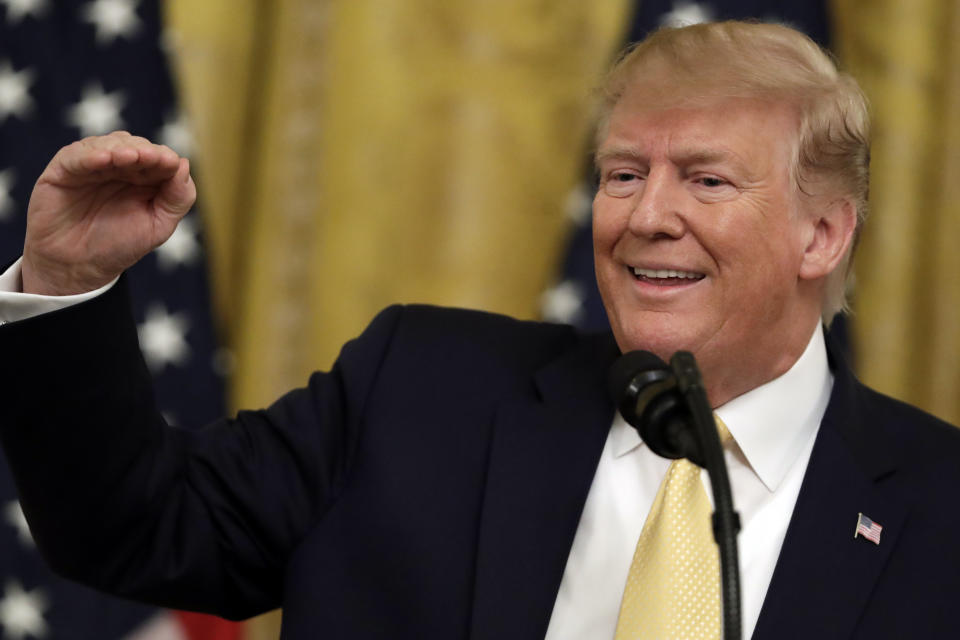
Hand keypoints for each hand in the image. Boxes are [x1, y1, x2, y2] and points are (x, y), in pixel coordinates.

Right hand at [22, 131, 196, 294]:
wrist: (78, 267)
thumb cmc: (119, 246)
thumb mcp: (158, 226)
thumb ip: (177, 199)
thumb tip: (185, 163)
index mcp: (145, 178)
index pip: (158, 158)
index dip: (164, 158)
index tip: (171, 163)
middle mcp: (118, 167)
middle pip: (134, 146)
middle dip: (144, 151)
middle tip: (151, 158)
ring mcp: (91, 166)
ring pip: (106, 144)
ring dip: (120, 148)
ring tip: (130, 157)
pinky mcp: (63, 170)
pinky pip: (75, 156)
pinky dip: (90, 155)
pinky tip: (104, 159)